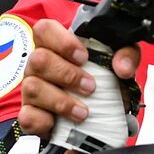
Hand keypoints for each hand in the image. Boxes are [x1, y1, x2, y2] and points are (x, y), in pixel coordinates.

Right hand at [17, 19, 139, 140]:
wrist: (101, 120)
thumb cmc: (102, 84)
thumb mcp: (119, 64)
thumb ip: (126, 56)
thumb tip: (123, 67)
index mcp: (56, 47)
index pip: (44, 29)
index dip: (62, 41)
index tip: (83, 57)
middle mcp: (39, 66)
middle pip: (38, 59)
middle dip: (67, 75)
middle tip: (90, 87)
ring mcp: (31, 90)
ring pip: (32, 88)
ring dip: (60, 101)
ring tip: (82, 112)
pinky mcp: (30, 115)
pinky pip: (28, 117)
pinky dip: (45, 121)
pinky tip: (59, 123)